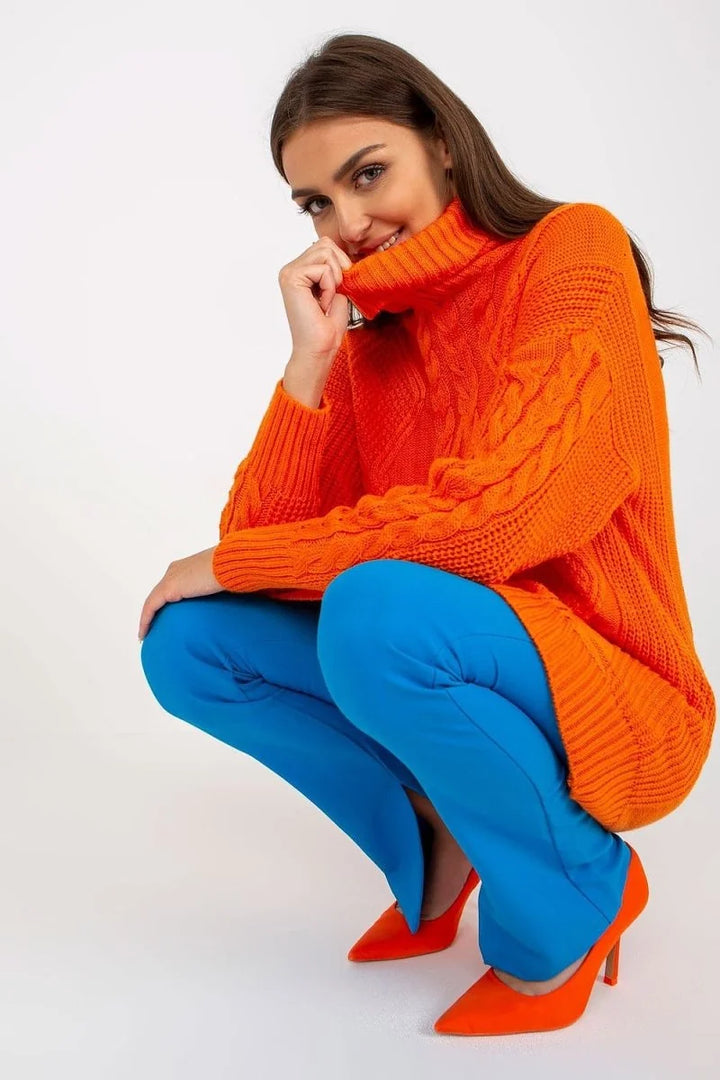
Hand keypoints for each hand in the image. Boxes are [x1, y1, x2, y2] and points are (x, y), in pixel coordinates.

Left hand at [138, 545, 223, 640]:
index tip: (166, 614)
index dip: (166, 600)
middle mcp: (174, 570)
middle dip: (154, 611)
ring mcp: (170, 578)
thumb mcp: (221, 579)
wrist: (230, 562)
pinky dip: (146, 620)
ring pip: (152, 601)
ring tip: (145, 633)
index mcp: (186, 566)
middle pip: (159, 594)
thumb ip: (215, 588)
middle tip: (152, 627)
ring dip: (147, 618)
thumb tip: (225, 599)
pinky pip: (151, 607)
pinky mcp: (168, 588)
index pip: (171, 585)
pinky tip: (144, 633)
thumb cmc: (232, 569)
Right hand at [278, 235, 352, 364]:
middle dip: (339, 268)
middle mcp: (290, 269)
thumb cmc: (327, 327)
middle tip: (332, 296)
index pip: (326, 245)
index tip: (335, 292)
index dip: (341, 264)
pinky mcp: (291, 278)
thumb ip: (336, 269)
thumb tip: (343, 252)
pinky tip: (321, 304)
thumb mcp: (337, 290)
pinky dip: (330, 287)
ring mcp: (289, 272)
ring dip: (334, 279)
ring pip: (326, 252)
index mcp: (300, 270)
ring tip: (325, 300)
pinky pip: (324, 269)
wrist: (319, 349)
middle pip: (326, 244)